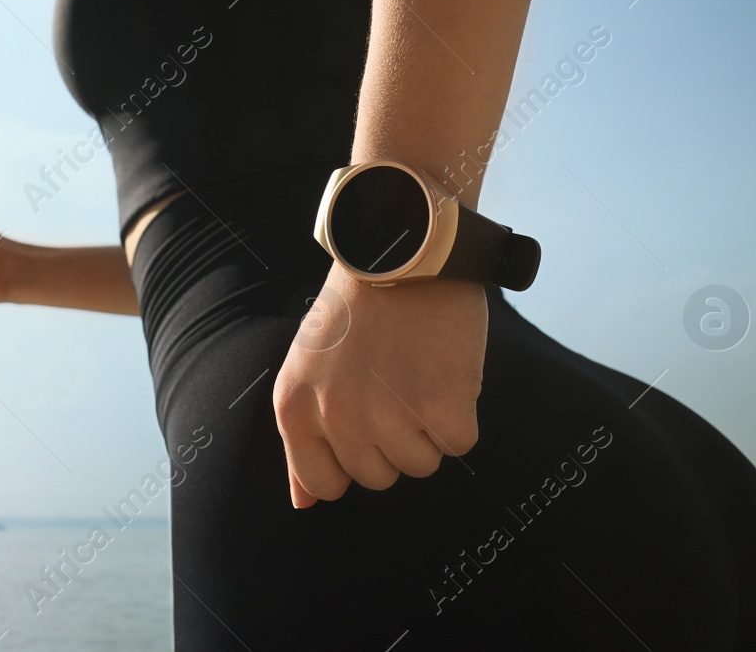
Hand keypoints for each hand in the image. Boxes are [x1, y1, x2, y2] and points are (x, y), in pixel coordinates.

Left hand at [272, 264, 487, 506]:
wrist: (402, 249)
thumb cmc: (355, 309)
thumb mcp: (306, 367)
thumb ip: (303, 437)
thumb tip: (304, 505)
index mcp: (294, 407)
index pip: (323, 484)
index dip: (350, 459)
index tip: (363, 424)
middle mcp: (337, 418)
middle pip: (378, 477)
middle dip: (391, 440)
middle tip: (393, 384)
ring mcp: (390, 415)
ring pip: (421, 465)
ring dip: (427, 427)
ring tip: (417, 372)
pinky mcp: (443, 406)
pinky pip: (459, 444)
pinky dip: (461, 413)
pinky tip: (445, 369)